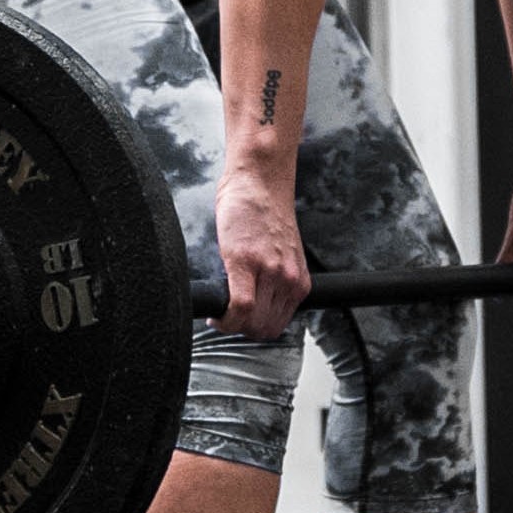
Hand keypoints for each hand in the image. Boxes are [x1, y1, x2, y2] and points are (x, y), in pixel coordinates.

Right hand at [215, 161, 308, 338]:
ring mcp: (269, 272)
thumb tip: (255, 306)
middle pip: (263, 329)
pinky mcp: (245, 262)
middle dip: (240, 329)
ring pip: (250, 322)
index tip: (238, 322)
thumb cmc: (264, 214)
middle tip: (226, 317)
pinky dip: (225, 317)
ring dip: (230, 323)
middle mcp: (288, 280)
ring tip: (220, 311)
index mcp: (297, 281)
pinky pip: (239, 306)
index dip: (252, 330)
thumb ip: (273, 282)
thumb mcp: (280, 256)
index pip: (276, 326)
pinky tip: (216, 312)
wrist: (258, 183)